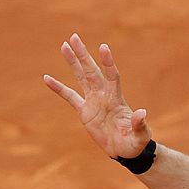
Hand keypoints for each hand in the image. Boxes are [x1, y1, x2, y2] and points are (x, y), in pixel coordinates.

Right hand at [43, 33, 151, 159]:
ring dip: (73, 62)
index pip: (112, 76)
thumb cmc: (135, 142)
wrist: (125, 151)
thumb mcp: (140, 135)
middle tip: (74, 37)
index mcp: (117, 98)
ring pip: (81, 77)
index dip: (108, 63)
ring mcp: (93, 101)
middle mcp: (104, 95)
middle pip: (92, 70)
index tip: (103, 47)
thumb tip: (142, 112)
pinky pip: (69, 96)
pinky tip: (47, 78)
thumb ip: (140, 124)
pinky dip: (58, 88)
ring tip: (64, 45)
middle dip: (83, 55)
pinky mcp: (84, 111)